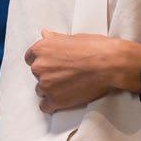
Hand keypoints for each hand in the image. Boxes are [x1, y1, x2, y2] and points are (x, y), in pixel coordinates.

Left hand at [24, 29, 140, 113]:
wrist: (109, 64)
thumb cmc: (94, 48)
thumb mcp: (72, 37)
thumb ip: (54, 39)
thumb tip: (44, 34)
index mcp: (41, 49)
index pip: (30, 58)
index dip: (42, 61)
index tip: (51, 65)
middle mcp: (39, 66)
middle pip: (37, 74)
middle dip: (48, 75)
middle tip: (65, 74)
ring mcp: (46, 84)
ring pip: (41, 90)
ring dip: (51, 89)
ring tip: (67, 87)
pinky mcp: (55, 100)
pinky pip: (45, 106)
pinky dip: (52, 105)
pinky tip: (62, 100)